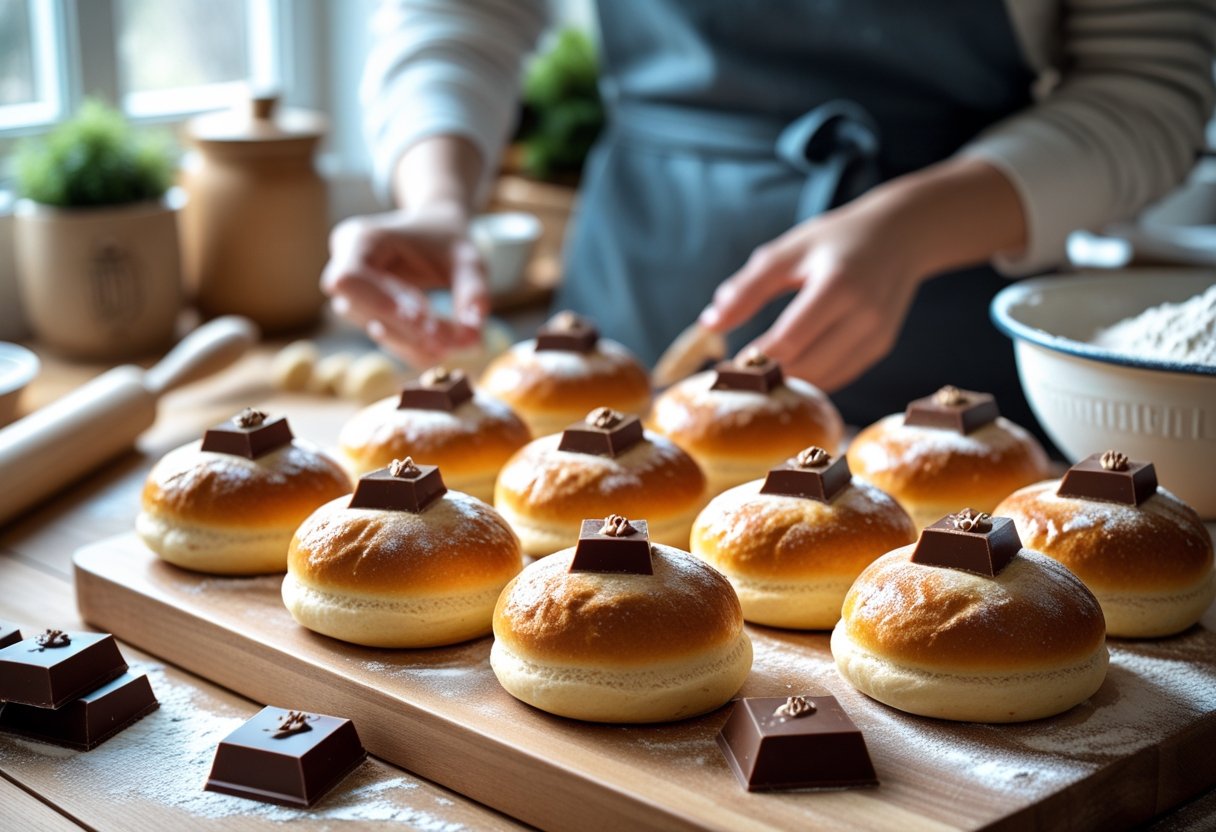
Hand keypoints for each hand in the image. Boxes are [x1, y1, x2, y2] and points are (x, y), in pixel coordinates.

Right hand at [321, 205, 487, 367]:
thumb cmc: (448, 241)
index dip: (380, 302)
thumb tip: (472, 338)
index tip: (421, 317)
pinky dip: (416, 348)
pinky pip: (389, 340)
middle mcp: (345, 268)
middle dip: (402, 327)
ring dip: (412, 341)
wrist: (438, 234)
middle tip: (447, 338)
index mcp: (360, 240)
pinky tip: (443, 348)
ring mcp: (354, 296)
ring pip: (374, 329)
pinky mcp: (369, 317)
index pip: (350, 279)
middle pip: (358, 309)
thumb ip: (472, 291)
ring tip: (451, 341)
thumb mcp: (466, 258)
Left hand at [700, 199, 924, 391]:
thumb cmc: (835, 240)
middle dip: (768, 377)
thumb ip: (746, 289)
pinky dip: (812, 379)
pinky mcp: (881, 347)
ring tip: (759, 376)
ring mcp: (877, 334)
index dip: (756, 359)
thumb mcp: (787, 252)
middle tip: (737, 378)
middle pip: (806, 366)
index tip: (727, 366)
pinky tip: (789, 371)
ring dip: (789, 383)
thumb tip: (708, 325)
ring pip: (823, 379)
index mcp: (837, 285)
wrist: (901, 236)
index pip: (789, 340)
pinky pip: (839, 376)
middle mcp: (863, 314)